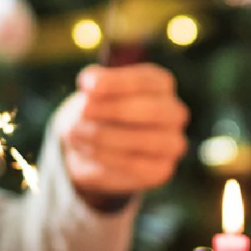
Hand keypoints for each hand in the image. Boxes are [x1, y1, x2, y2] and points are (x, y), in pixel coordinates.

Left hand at [58, 64, 188, 203]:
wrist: (96, 149)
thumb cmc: (98, 110)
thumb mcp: (92, 91)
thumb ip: (94, 82)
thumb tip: (92, 85)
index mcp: (161, 84)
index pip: (147, 81)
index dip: (118, 83)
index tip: (88, 87)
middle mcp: (174, 112)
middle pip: (153, 110)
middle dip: (114, 110)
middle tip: (83, 112)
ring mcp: (172, 143)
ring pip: (145, 140)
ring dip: (105, 136)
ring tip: (76, 134)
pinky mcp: (162, 170)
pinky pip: (137, 165)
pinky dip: (108, 158)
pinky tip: (89, 151)